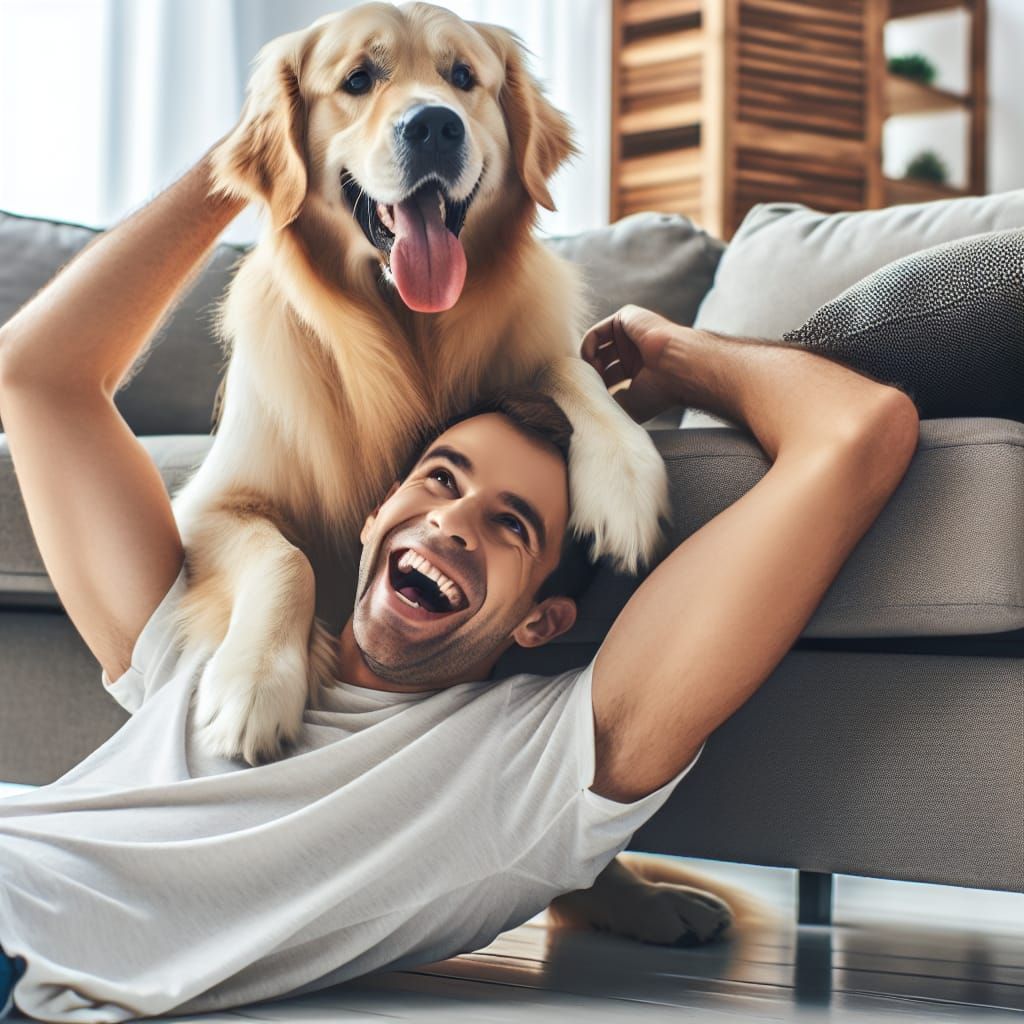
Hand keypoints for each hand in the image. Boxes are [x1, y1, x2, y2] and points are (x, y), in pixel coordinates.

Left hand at [580, 305, 685, 424]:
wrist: (677, 367)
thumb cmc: (661, 390)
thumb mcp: (632, 405)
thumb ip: (612, 405)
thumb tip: (595, 406)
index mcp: (640, 371)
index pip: (609, 378)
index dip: (598, 388)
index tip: (593, 399)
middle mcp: (635, 352)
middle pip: (601, 362)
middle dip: (592, 375)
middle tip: (589, 387)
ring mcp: (631, 335)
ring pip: (598, 347)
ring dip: (588, 363)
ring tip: (590, 376)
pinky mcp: (626, 318)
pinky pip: (597, 332)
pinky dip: (587, 347)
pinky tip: (591, 362)